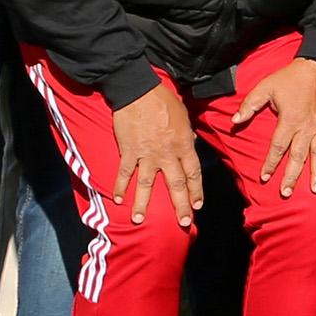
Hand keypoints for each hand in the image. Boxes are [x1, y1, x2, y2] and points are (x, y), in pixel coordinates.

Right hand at [111, 79, 202, 230]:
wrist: (138, 91)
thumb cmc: (163, 100)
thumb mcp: (183, 115)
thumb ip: (187, 133)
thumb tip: (191, 143)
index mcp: (183, 144)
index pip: (193, 173)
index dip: (196, 190)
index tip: (197, 206)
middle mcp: (167, 154)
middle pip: (176, 185)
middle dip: (180, 206)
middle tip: (184, 224)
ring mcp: (147, 155)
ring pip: (147, 185)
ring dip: (143, 204)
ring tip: (139, 221)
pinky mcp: (129, 151)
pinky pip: (125, 173)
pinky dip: (120, 186)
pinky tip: (118, 200)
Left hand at [231, 55, 315, 195]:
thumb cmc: (289, 78)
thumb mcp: (265, 87)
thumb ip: (249, 105)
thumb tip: (234, 121)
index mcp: (290, 120)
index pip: (278, 147)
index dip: (270, 163)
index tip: (265, 178)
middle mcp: (307, 128)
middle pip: (298, 156)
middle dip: (292, 176)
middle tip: (287, 192)